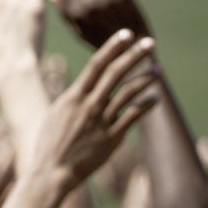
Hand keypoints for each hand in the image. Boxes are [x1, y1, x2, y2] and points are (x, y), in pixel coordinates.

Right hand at [22, 30, 159, 188]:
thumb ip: (73, 99)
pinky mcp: (112, 137)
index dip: (112, 47)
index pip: (96, 64)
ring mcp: (101, 121)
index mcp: (73, 97)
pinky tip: (155, 98)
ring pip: (128, 93)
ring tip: (158, 70)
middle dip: (134, 55)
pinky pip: (133, 116)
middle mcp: (89, 105)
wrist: (52, 172)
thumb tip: (84, 87)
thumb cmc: (50, 144)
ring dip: (145, 79)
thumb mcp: (56, 115)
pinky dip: (146, 105)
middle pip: (115, 73)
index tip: (126, 34)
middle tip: (151, 43)